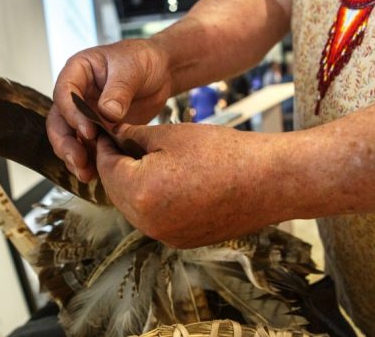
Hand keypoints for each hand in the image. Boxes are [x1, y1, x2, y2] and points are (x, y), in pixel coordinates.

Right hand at [47, 39, 172, 181]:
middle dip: (66, 143)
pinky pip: (88, 147)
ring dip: (74, 157)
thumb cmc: (143, 60)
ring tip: (85, 174)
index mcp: (78, 72)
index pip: (64, 94)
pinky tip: (97, 175)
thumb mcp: (132, 68)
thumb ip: (119, 89)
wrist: (161, 71)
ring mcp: (86, 113)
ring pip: (70, 138)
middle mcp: (77, 95)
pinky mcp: (98, 129)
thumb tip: (107, 112)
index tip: (88, 131)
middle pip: (59, 121)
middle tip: (79, 160)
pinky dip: (91, 161)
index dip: (72, 114)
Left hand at [96, 123, 283, 247]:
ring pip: (134, 208)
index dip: (103, 147)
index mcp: (142, 193)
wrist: (270, 181)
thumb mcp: (172, 135)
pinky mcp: (183, 241)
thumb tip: (115, 137)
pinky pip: (154, 220)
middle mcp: (149, 223)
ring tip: (143, 159)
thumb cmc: (224, 152)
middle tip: (120, 144)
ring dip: (132, 185)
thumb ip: (134, 137)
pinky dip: (152, 200)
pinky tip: (165, 180)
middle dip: (115, 167)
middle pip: (116, 192)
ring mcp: (166, 236)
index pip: (106, 168)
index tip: (105, 133)